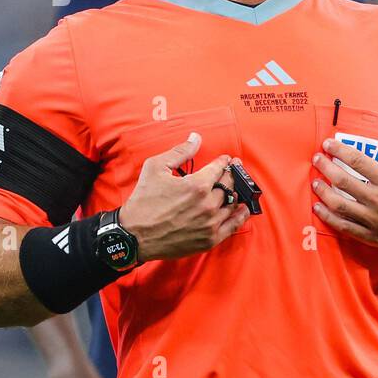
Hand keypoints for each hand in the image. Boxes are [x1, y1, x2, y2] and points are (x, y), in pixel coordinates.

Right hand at [119, 132, 251, 261]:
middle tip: (233, 170)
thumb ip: (180, 152)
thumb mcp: (155, 168)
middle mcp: (208, 204)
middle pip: (229, 185)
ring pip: (233, 203)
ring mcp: (211, 223)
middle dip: (231, 175)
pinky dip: (241, 215)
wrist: (134, 235)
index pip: (220, 169)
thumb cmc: (143, 201)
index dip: (224, 162)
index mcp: (197, 185)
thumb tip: (196, 138)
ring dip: (235, 193)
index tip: (226, 160)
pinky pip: (234, 225)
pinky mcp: (210, 239)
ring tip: (234, 188)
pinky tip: (244, 208)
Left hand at [312, 104, 377, 252]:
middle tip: (316, 160)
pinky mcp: (372, 236)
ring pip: (340, 205)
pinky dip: (328, 218)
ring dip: (323, 193)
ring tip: (315, 183)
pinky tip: (319, 208)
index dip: (339, 151)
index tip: (327, 145)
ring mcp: (375, 220)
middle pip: (344, 182)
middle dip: (326, 168)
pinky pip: (344, 227)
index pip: (358, 161)